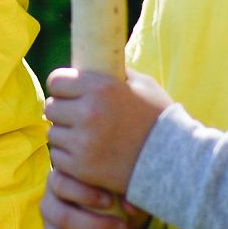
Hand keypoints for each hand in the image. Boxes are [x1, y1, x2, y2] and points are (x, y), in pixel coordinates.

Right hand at [41, 168, 140, 228]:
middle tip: (122, 228)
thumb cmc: (110, 196)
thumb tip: (131, 207)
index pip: (61, 184)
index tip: (111, 202)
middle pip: (62, 217)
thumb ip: (123, 190)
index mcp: (59, 182)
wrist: (109, 217)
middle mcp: (49, 205)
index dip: (84, 194)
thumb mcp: (115, 188)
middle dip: (95, 226)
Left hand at [43, 66, 171, 192]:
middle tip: (79, 118)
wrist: (176, 164)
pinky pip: (58, 157)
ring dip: (65, 135)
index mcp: (100, 88)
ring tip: (86, 138)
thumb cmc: (160, 120)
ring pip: (53, 134)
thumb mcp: (143, 85)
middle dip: (63, 112)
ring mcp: (83, 142)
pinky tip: (88, 155)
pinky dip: (69, 157)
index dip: (63, 87)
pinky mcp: (82, 167)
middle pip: (51, 108)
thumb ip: (115, 72)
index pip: (56, 81)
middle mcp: (88, 112)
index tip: (70, 95)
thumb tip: (93, 61)